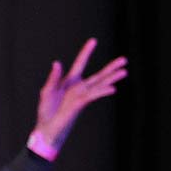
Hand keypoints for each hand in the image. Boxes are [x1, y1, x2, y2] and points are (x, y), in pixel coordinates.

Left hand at [31, 38, 126, 158]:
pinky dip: (102, 91)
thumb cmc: (46, 112)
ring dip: (112, 78)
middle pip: (98, 75)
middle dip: (111, 67)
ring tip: (125, 71)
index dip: (86, 52)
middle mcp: (79, 88)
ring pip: (100, 84)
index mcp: (70, 82)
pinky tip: (113, 88)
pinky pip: (93, 95)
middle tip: (124, 60)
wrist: (46, 130)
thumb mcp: (47, 91)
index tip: (93, 40)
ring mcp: (81, 96)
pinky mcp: (80, 104)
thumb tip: (57, 63)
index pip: (80, 63)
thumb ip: (53, 77)